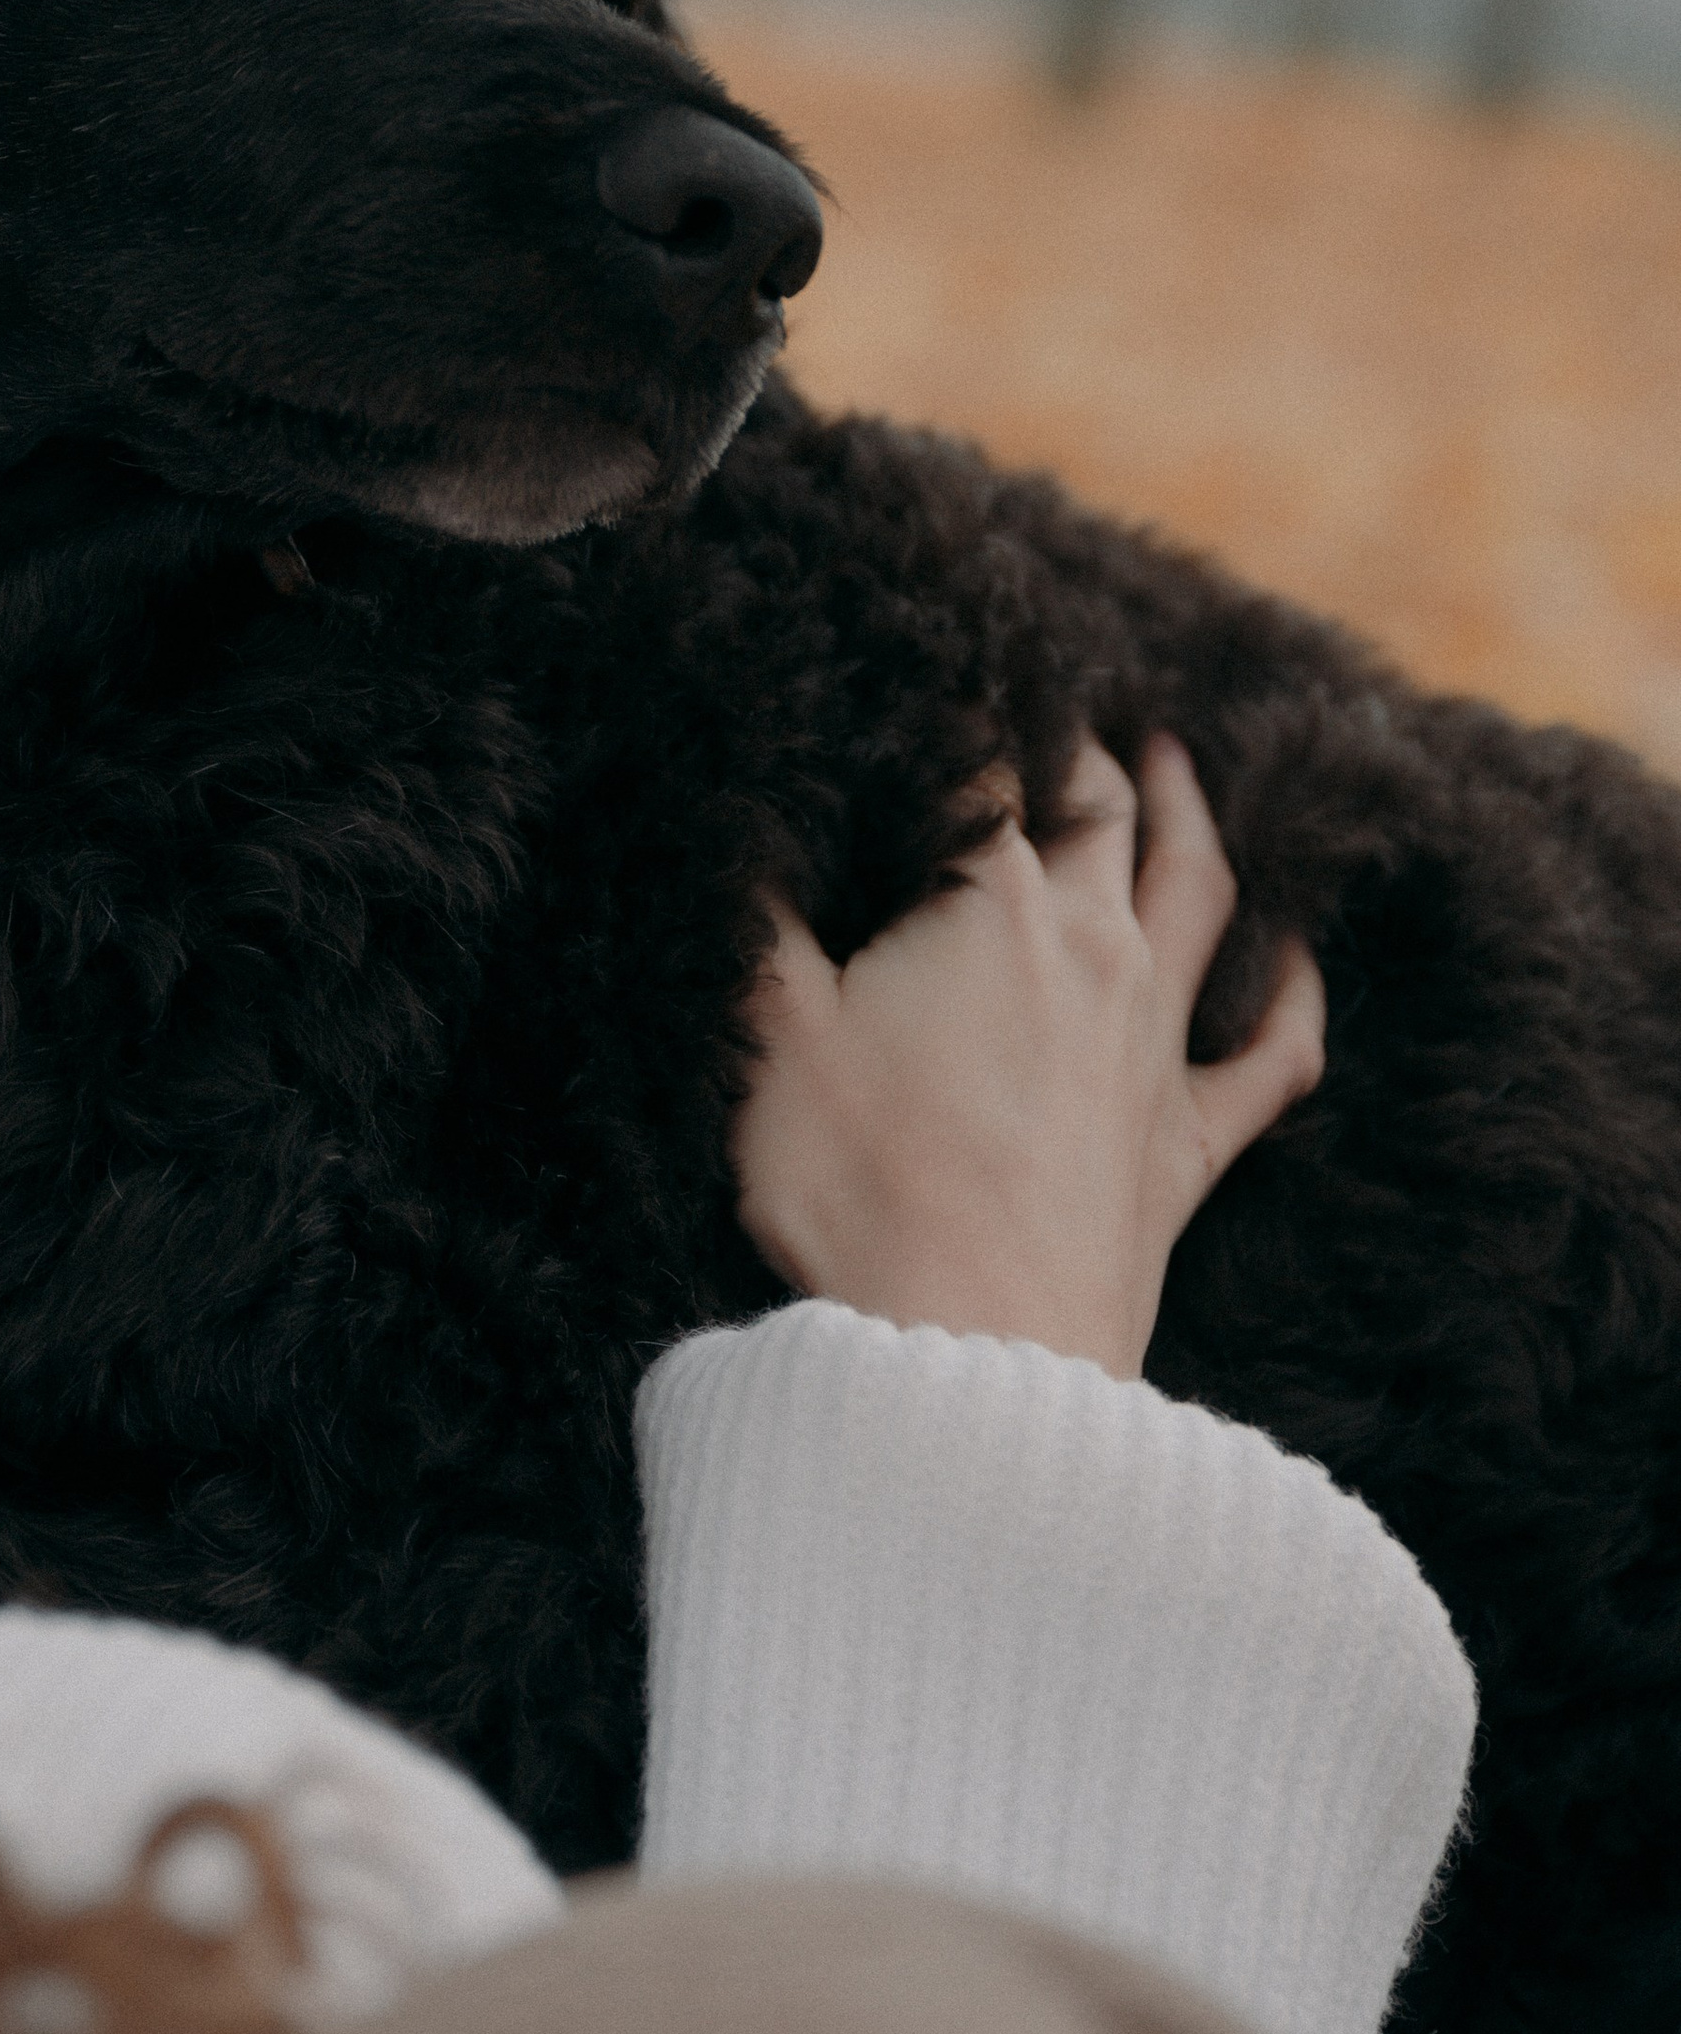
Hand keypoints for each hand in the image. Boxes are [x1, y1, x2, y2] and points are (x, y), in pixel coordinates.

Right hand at [730, 736, 1326, 1379]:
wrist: (972, 1347)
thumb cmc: (861, 1189)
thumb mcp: (770, 1036)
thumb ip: (760, 922)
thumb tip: (739, 823)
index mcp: (988, 908)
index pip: (986, 779)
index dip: (968, 725)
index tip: (947, 686)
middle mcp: (1093, 953)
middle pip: (1106, 815)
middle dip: (1085, 752)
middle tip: (1070, 710)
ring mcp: (1154, 1048)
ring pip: (1200, 897)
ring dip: (1193, 820)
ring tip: (1183, 767)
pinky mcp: (1189, 1146)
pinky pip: (1271, 1057)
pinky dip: (1292, 998)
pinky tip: (1295, 964)